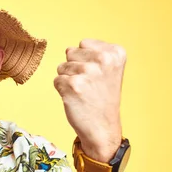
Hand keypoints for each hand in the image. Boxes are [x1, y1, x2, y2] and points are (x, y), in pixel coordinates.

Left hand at [54, 39, 125, 160]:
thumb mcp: (110, 70)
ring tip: (83, 92)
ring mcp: (87, 72)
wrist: (102, 128)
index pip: (83, 44)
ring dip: (68, 80)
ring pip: (62, 67)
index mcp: (115, 53)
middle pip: (70, 53)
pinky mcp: (72, 85)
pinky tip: (76, 99)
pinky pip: (56, 80)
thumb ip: (94, 52)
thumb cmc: (102, 98)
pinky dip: (62, 90)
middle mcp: (103, 59)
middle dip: (75, 68)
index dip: (85, 60)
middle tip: (89, 85)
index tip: (98, 75)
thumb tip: (68, 49)